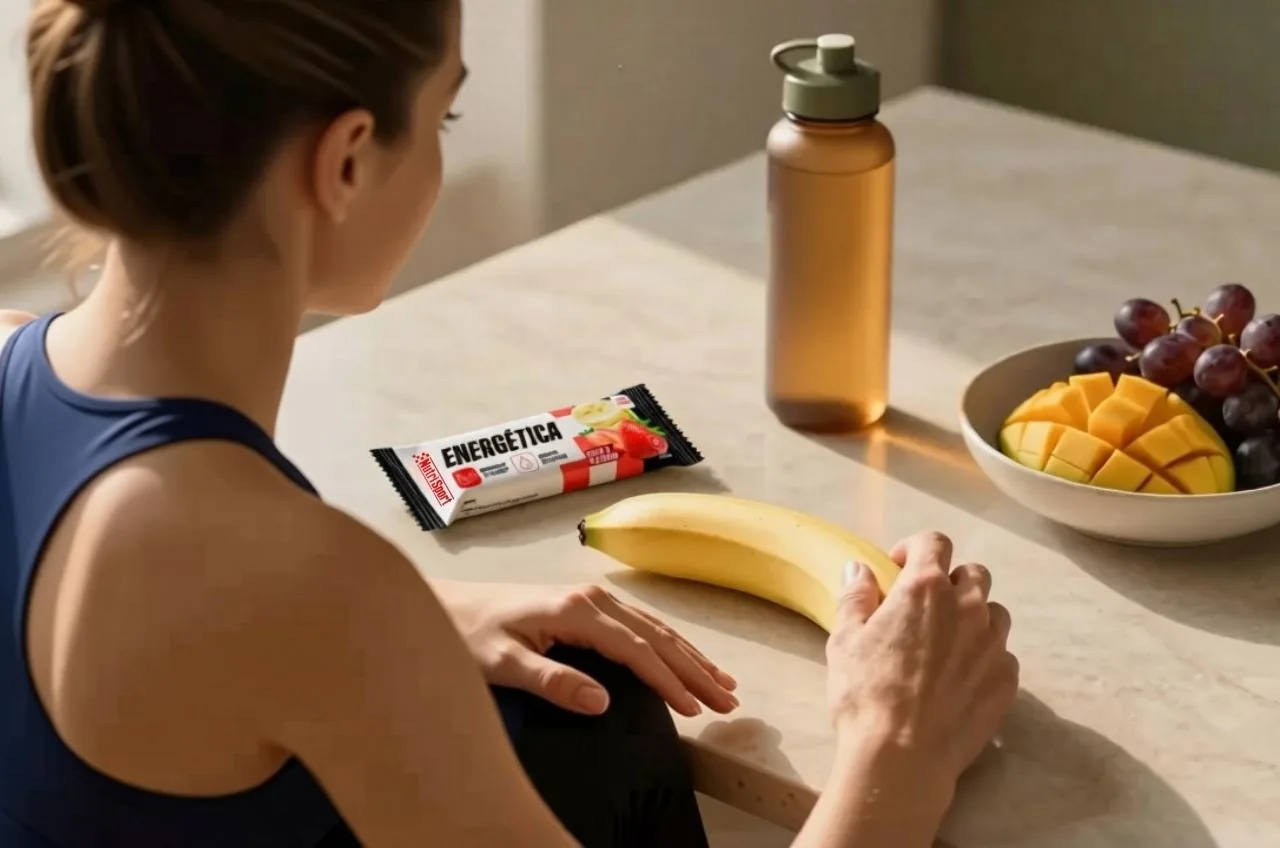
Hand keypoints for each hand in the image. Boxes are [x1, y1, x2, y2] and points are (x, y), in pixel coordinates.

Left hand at [435, 579, 738, 716]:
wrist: (448, 605)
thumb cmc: (469, 634)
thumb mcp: (502, 663)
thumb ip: (551, 681)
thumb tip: (601, 702)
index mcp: (577, 610)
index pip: (636, 650)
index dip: (669, 681)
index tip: (695, 709)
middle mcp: (593, 598)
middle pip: (657, 637)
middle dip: (696, 670)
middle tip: (729, 702)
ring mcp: (594, 598)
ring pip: (656, 628)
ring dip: (691, 656)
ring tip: (724, 683)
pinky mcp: (589, 604)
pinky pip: (642, 624)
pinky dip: (671, 644)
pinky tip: (685, 658)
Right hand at [825, 532, 1017, 796]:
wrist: (901, 756)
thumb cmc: (865, 693)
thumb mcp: (844, 639)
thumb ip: (855, 597)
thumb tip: (860, 570)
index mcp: (925, 589)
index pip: (934, 542)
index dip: (915, 549)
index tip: (898, 569)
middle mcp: (967, 608)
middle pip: (973, 573)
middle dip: (950, 580)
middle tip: (924, 607)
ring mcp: (993, 645)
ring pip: (993, 611)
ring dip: (973, 617)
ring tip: (947, 643)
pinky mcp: (1007, 680)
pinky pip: (1003, 654)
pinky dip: (984, 656)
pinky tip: (960, 678)